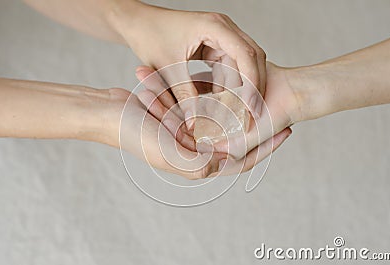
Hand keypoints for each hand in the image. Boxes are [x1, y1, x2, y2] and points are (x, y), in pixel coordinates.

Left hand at [108, 1, 265, 125]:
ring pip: (240, 67)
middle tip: (252, 115)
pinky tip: (221, 104)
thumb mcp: (167, 66)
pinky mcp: (214, 46)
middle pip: (251, 59)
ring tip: (235, 114)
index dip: (252, 83)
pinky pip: (228, 68)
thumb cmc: (148, 35)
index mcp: (215, 26)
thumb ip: (183, 95)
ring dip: (238, 89)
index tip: (252, 108)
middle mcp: (223, 29)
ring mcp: (220, 37)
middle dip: (252, 88)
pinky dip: (226, 86)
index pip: (246, 55)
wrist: (136, 22)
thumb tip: (195, 123)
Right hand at [134, 66, 291, 176]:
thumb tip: (227, 162)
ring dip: (240, 109)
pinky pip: (210, 106)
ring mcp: (191, 133)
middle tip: (280, 111)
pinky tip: (237, 85)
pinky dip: (222, 98)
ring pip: (225, 121)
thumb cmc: (134, 135)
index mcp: (197, 164)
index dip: (265, 148)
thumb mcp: (169, 153)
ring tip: (263, 95)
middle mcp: (197, 151)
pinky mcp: (184, 116)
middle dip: (257, 126)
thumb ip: (198, 162)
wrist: (108, 115)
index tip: (286, 131)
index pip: (240, 160)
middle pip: (237, 140)